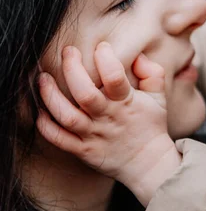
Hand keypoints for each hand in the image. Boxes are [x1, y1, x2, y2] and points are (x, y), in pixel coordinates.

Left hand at [37, 42, 180, 205]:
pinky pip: (59, 140)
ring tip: (43, 78)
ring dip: (51, 96)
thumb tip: (137, 56)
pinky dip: (46, 126)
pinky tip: (40, 111)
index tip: (101, 47)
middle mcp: (108, 118)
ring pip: (67, 116)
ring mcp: (94, 135)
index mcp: (127, 103)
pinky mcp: (84, 151)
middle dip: (72, 69)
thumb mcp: (159, 97)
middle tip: (67, 51)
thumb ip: (153, 73)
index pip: (115, 77)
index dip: (106, 58)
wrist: (149, 163)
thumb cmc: (151, 125)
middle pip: (85, 94)